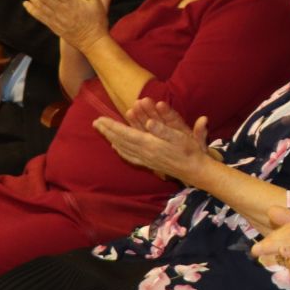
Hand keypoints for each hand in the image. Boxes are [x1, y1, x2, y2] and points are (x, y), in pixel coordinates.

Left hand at [18, 0, 112, 49]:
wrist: (92, 42)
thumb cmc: (96, 22)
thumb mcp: (98, 4)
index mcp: (73, 3)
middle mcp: (62, 10)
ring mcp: (56, 19)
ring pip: (40, 5)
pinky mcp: (53, 26)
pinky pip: (40, 17)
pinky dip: (31, 10)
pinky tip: (25, 3)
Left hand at [91, 99, 211, 182]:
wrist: (194, 171)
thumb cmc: (189, 151)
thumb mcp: (180, 137)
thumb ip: (163, 130)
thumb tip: (149, 123)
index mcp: (150, 144)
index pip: (125, 134)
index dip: (112, 126)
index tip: (100, 119)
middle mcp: (144, 153)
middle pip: (120, 141)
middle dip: (107, 131)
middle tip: (95, 123)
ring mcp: (145, 159)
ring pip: (123, 148)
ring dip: (111, 139)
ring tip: (103, 131)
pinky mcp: (149, 164)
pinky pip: (129, 156)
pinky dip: (120, 150)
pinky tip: (117, 148)